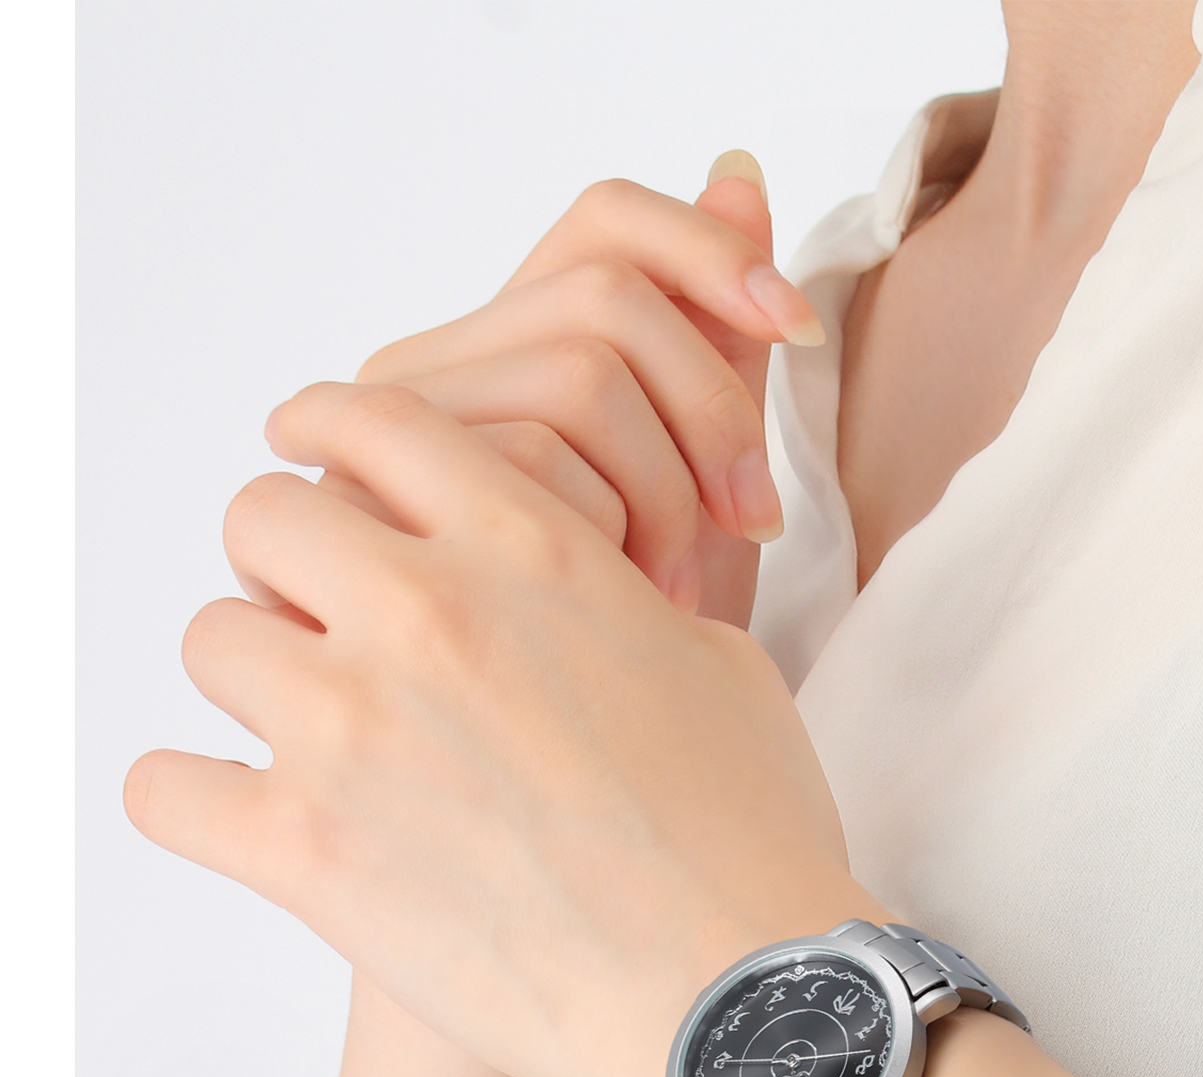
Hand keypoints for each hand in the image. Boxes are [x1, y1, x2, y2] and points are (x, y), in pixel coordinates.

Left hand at [126, 379, 881, 1076]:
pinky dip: (195, 795)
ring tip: (314, 728)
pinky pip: (164, 786)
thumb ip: (612, 598)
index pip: (377, 421)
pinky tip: (248, 814)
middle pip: (263, 514)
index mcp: (531, 551)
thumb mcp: (713, 663)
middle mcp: (428, 613)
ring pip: (211, 638)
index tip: (316, 457)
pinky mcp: (305, 853)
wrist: (740, 986)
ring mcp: (352, 730)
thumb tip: (569, 599)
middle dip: (290, 559)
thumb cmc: (749, 829)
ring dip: (258, 675)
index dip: (334, 433)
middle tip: (331, 617)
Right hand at [335, 155, 823, 625]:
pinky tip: (631, 601)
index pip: (605, 220)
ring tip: (675, 583)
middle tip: (750, 519)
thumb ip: (715, 339)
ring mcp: (404, 430)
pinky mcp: (381, 501)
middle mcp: (447, 368)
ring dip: (668, 489)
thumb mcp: (702, 480)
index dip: (712, 249)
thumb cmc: (646, 623)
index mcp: (517, 346)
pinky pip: (542, 461)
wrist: (601, 758)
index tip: (797, 329)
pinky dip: (620, 532)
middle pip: (609, 296)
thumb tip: (739, 168)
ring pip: (582, 375)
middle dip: (712, 409)